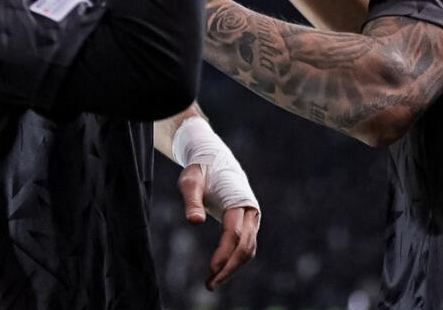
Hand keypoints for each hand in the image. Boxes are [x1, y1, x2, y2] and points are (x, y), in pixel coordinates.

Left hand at [177, 164, 260, 290]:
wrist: (214, 158)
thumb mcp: (191, 181)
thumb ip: (191, 200)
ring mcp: (252, 217)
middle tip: (211, 284)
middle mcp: (250, 210)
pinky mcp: (248, 223)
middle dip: (230, 268)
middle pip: (246, 246)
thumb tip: (194, 222)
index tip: (211, 269)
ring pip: (248, 249)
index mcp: (238, 199)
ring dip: (233, 268)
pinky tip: (219, 271)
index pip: (234, 232)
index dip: (224, 253)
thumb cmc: (200, 170)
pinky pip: (246, 246)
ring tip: (212, 282)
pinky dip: (235, 261)